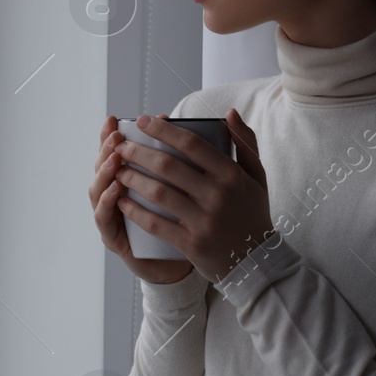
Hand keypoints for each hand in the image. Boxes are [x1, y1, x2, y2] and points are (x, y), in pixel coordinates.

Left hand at [110, 109, 274, 283]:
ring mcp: (204, 221)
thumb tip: (230, 113)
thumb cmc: (251, 213)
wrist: (256, 262)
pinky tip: (122, 201)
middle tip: (122, 146)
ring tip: (118, 171)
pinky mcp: (192, 244)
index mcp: (232, 176)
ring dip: (133, 179)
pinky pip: (156, 224)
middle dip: (139, 153)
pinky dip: (136, 211)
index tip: (142, 121)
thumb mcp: (256, 177)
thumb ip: (244, 143)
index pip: (192, 144)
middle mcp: (218, 196)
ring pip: (158, 193)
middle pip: (169, 167)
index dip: (163, 130)